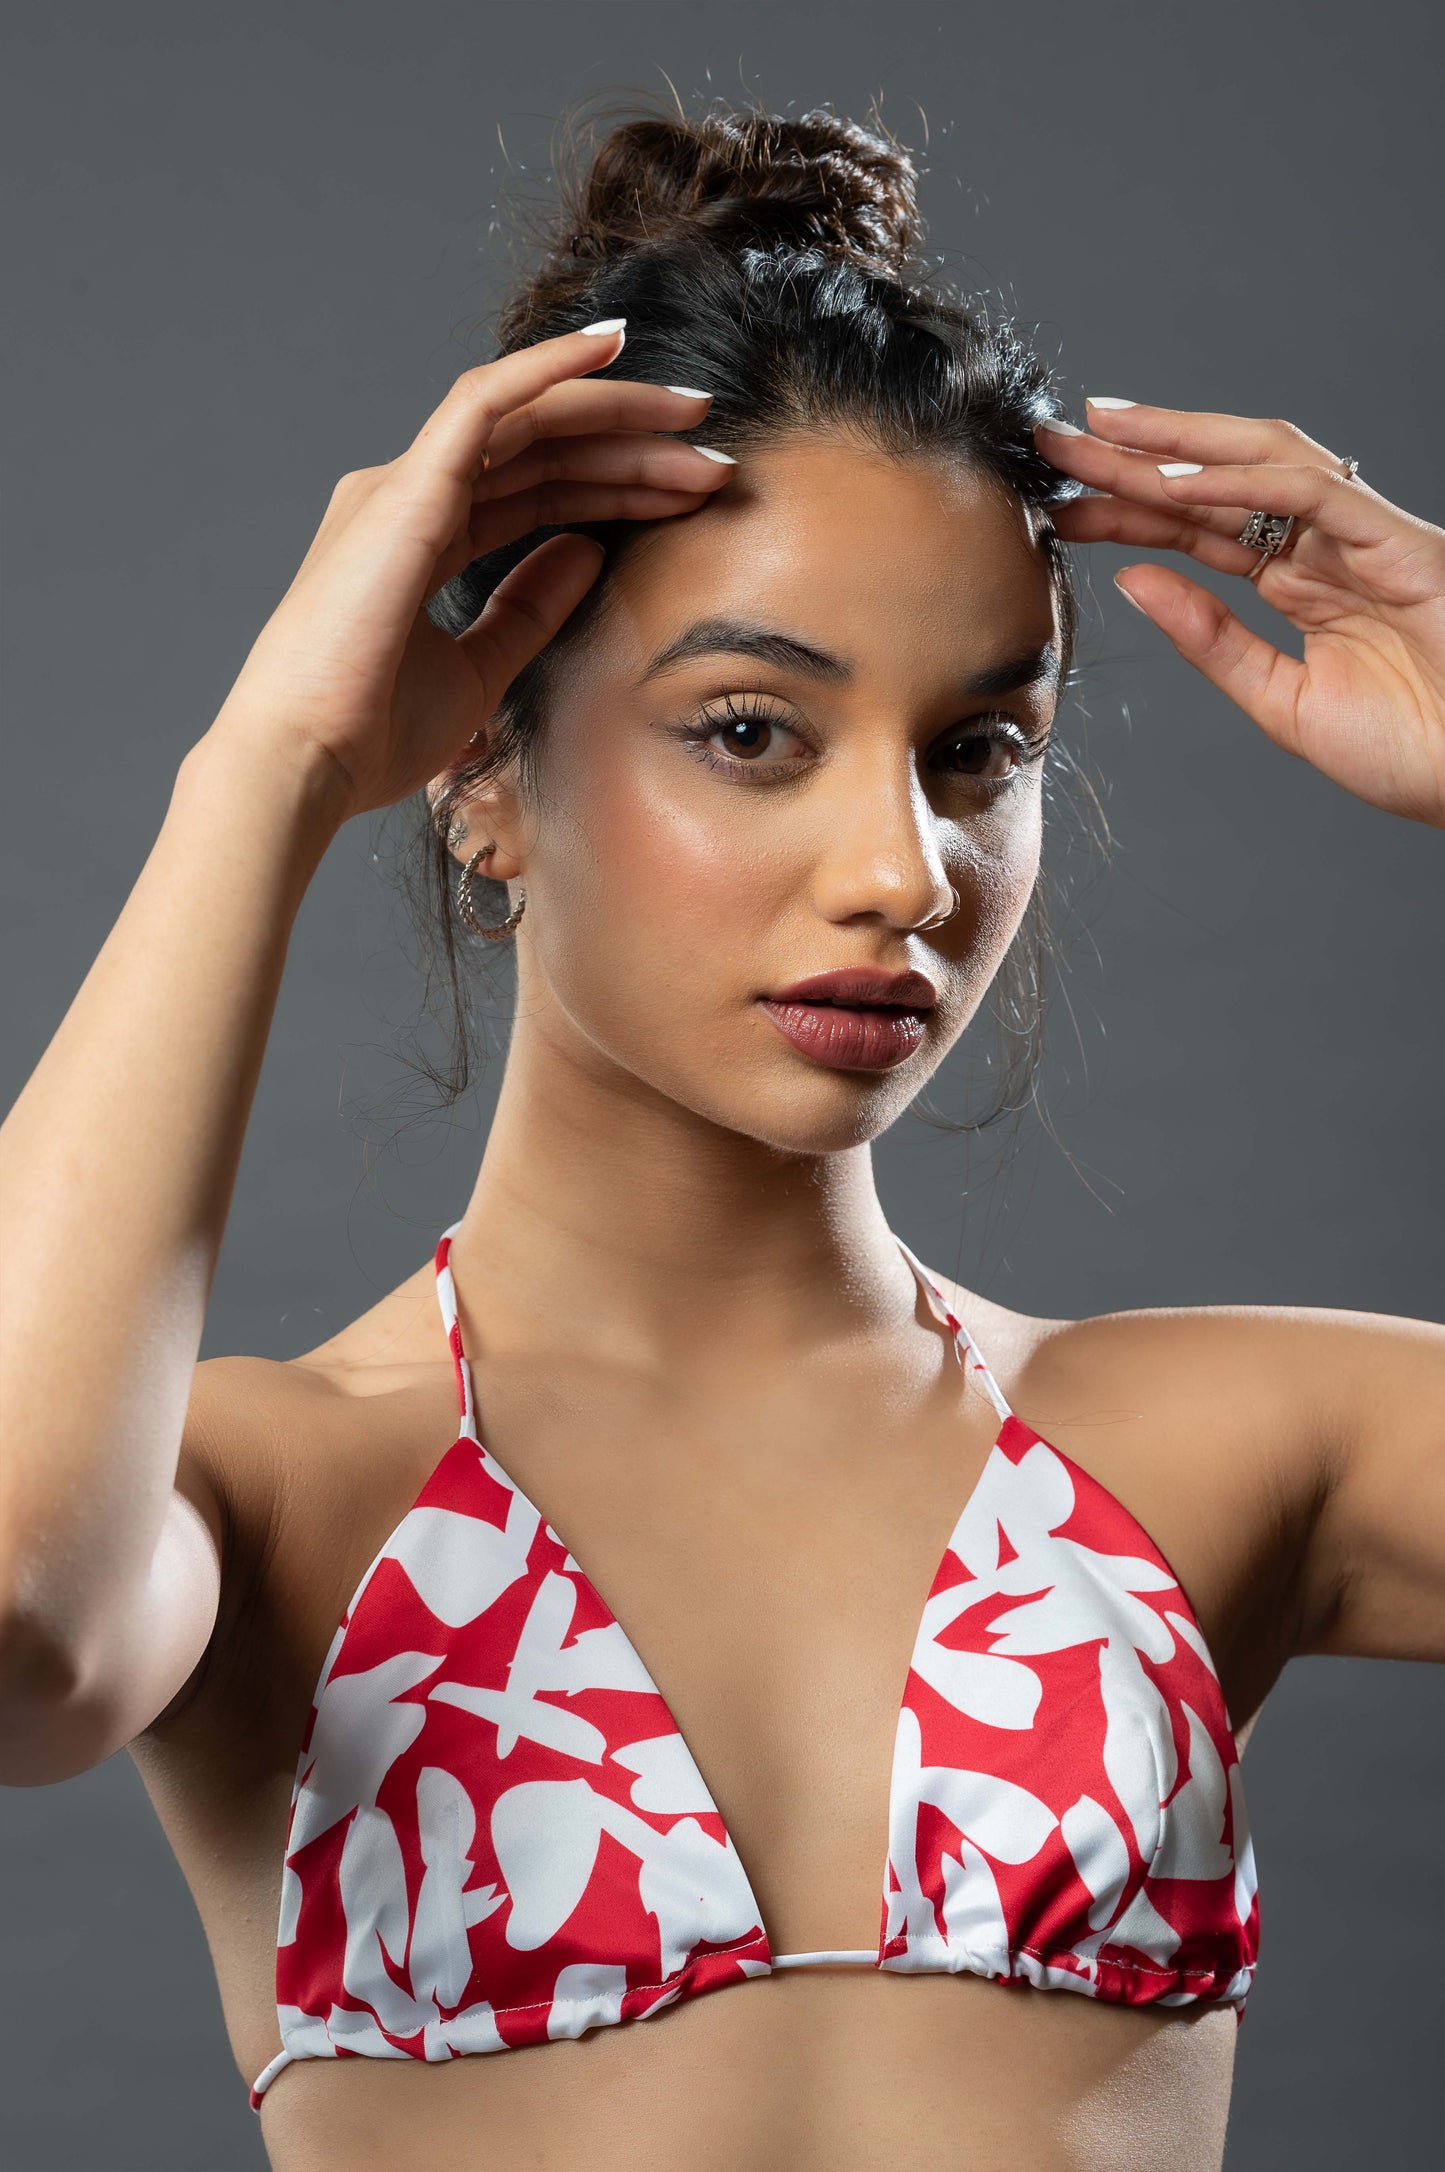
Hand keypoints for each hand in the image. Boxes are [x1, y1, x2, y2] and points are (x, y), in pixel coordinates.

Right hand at [203, 325, 730, 819]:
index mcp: (421, 541)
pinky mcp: (409, 487)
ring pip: (528, 418)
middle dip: (632, 445)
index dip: (614, 485)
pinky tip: (615, 349)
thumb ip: (530, 609)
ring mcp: (405, 486)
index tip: (690, 495)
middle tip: (715, 454)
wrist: (309, 762)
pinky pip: (488, 399)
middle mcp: (410, 499)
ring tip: (695, 414)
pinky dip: (552, 367)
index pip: (534, 490)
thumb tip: (588, 553)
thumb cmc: (373, 736)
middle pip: (540, 449)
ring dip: (615, 411)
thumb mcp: (479, 672)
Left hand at [1035, 403, 1444, 825]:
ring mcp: (1363, 537)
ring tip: (1103, 432)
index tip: (1059, 504)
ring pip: (1261, 461)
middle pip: (1217, 485)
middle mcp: (1328, 547)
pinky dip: (1241, 482)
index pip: (1200, 530)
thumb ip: (1212, 642)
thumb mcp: (1283, 703)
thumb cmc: (1412, 750)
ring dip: (1178, 443)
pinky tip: (1175, 481)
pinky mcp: (1396, 540)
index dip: (1129, 510)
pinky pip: (1312, 492)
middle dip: (1135, 460)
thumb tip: (1136, 583)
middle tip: (1053, 444)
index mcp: (1303, 585)